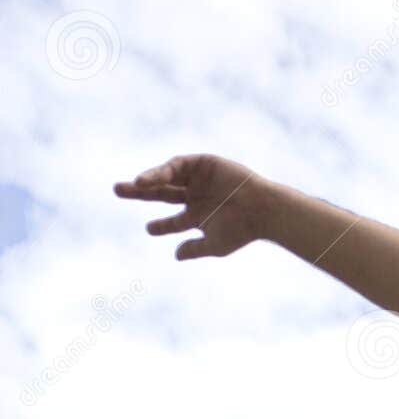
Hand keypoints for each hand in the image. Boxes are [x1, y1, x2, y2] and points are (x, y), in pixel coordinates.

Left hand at [113, 153, 270, 260]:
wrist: (261, 209)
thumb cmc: (242, 230)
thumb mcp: (215, 245)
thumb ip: (194, 249)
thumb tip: (175, 256)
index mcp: (198, 217)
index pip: (173, 220)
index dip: (159, 225)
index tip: (149, 228)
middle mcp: (195, 196)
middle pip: (161, 193)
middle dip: (139, 192)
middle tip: (116, 189)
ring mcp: (199, 179)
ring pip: (167, 178)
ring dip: (148, 179)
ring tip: (133, 185)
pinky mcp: (203, 163)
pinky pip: (178, 164)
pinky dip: (163, 170)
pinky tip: (149, 178)